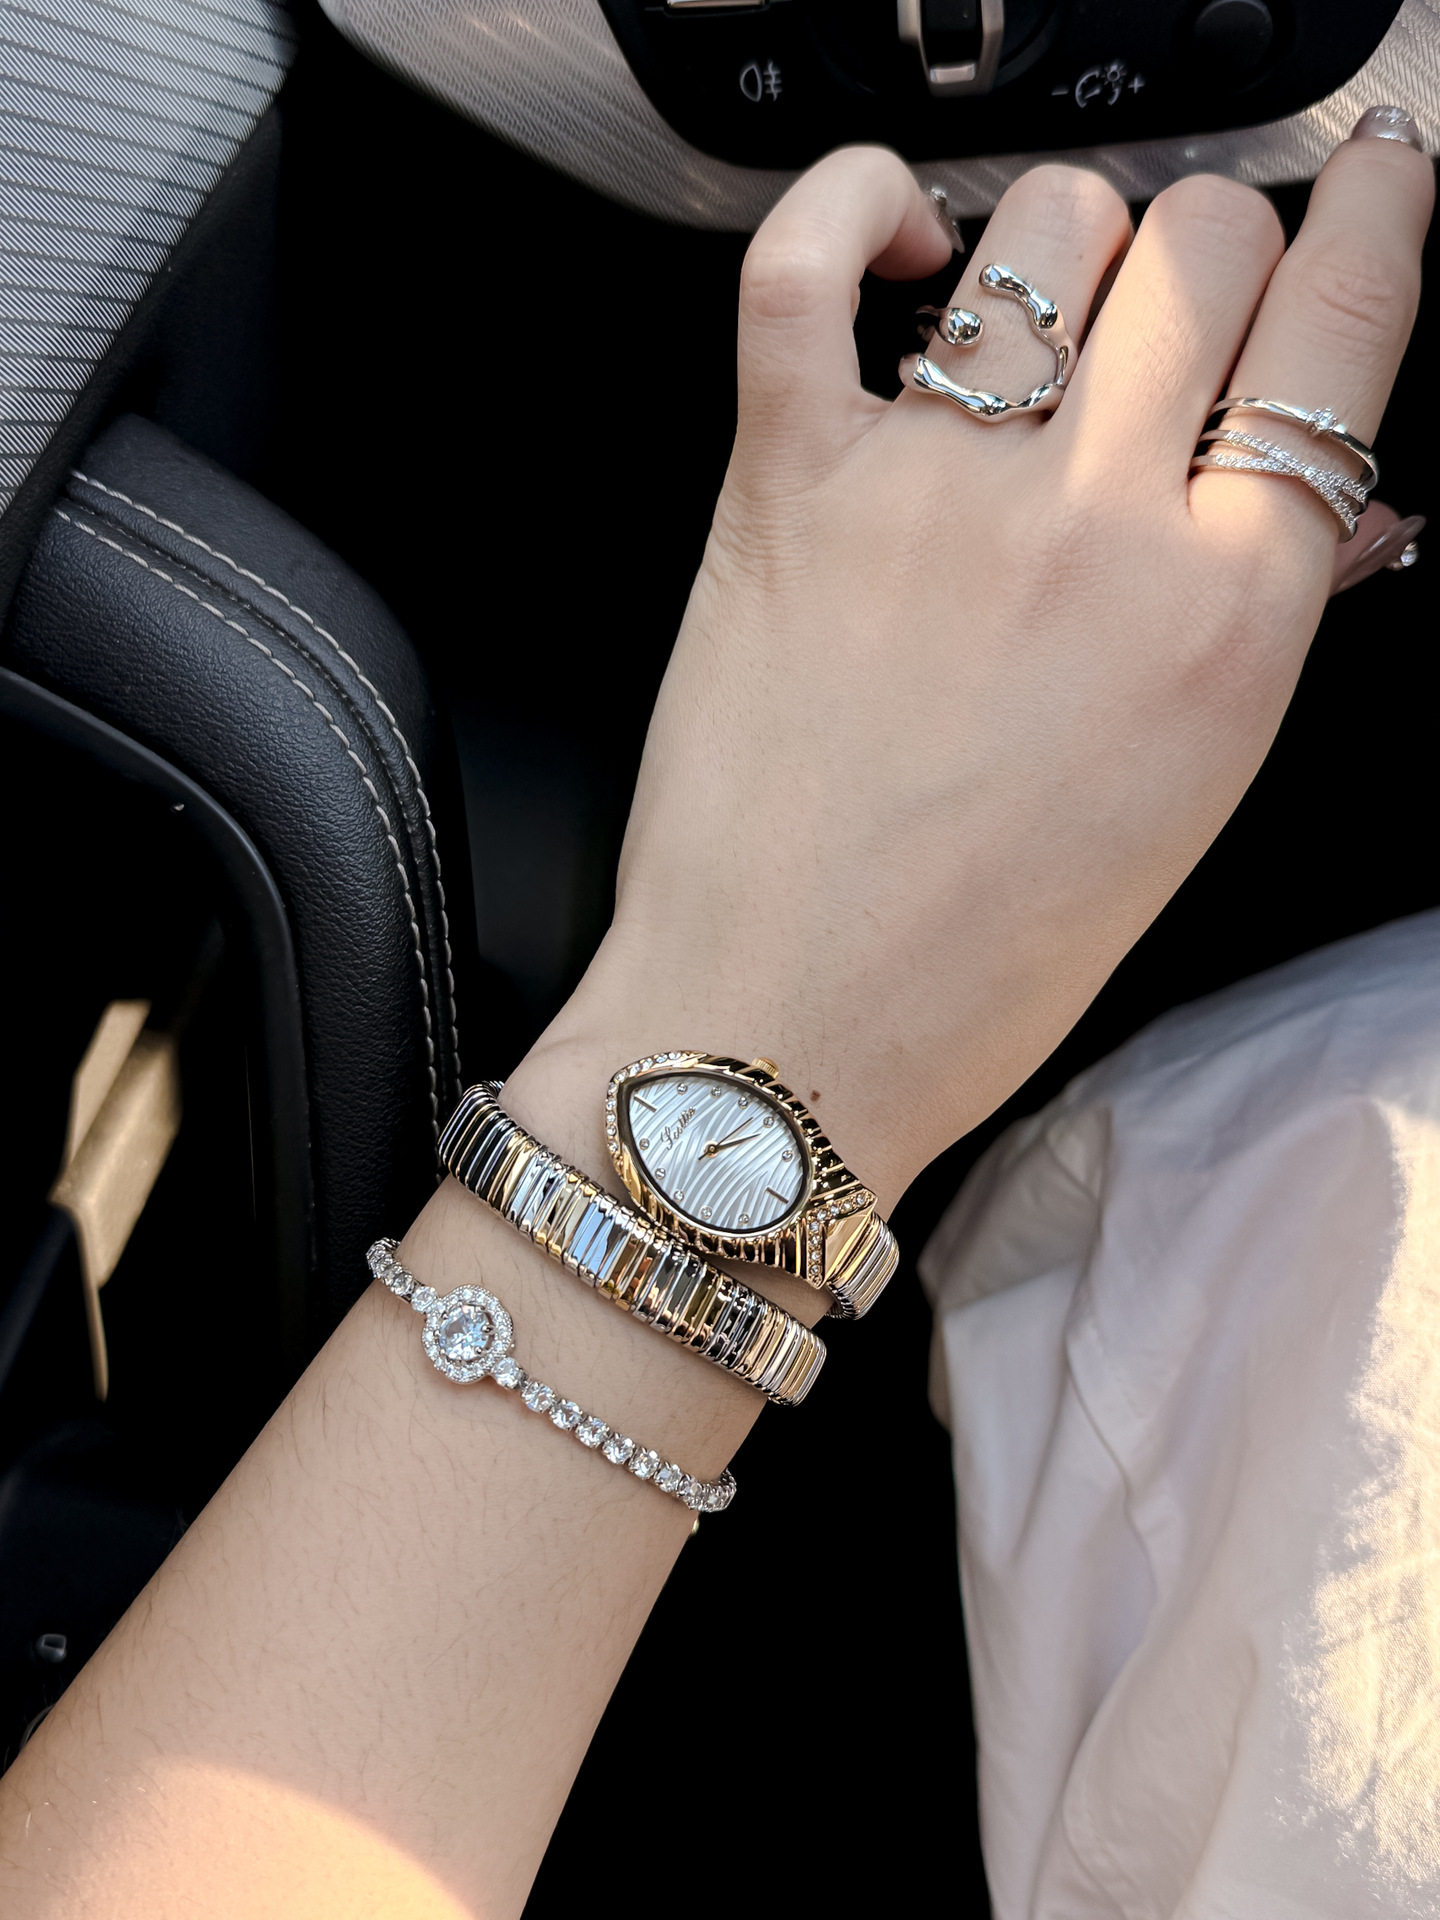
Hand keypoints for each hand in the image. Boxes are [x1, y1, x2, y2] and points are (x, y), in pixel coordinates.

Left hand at [516, 113, 1432, 1207]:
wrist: (786, 1029)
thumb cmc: (978, 955)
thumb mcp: (1182, 797)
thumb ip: (1263, 619)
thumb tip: (1341, 507)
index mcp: (1223, 617)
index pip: (1341, 338)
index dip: (1372, 224)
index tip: (1370, 181)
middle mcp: (1093, 531)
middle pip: (1206, 247)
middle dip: (1211, 250)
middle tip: (1173, 310)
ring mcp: (933, 494)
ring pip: (1045, 228)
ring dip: (1063, 245)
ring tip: (1036, 320)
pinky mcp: (786, 487)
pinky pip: (806, 267)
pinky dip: (851, 210)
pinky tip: (896, 247)